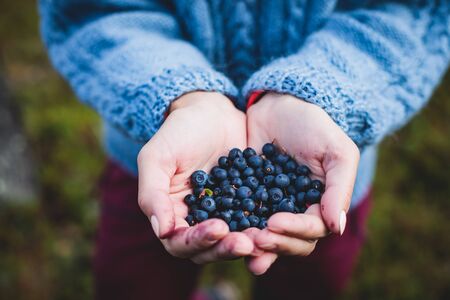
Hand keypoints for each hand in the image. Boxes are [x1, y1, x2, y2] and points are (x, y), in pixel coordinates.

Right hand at [137, 92, 252, 263]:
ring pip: (232, 240)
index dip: (197, 241)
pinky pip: (253, 221)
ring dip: (246, 243)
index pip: (180, 242)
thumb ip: (152, 194)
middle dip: (225, 249)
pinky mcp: (245, 204)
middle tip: (246, 243)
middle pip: (208, 249)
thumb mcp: (157, 158)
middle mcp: (197, 220)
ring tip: (262, 239)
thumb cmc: (178, 132)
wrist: (211, 112)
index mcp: (172, 215)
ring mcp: (224, 214)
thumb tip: (162, 231)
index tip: (218, 228)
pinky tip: (276, 224)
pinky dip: (262, 227)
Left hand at [245, 93, 359, 273]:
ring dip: (256, 244)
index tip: (274, 222)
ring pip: (267, 236)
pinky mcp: (247, 198)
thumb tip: (338, 228)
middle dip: (275, 243)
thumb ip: (339, 189)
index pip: (313, 229)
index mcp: (321, 205)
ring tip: (241, 243)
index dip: (295, 230)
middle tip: (256, 238)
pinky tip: (223, 232)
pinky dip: (236, 228)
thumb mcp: (336, 152)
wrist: (279, 106)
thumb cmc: (314, 126)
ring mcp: (271, 207)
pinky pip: (242, 217)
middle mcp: (296, 212)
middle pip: (290, 241)